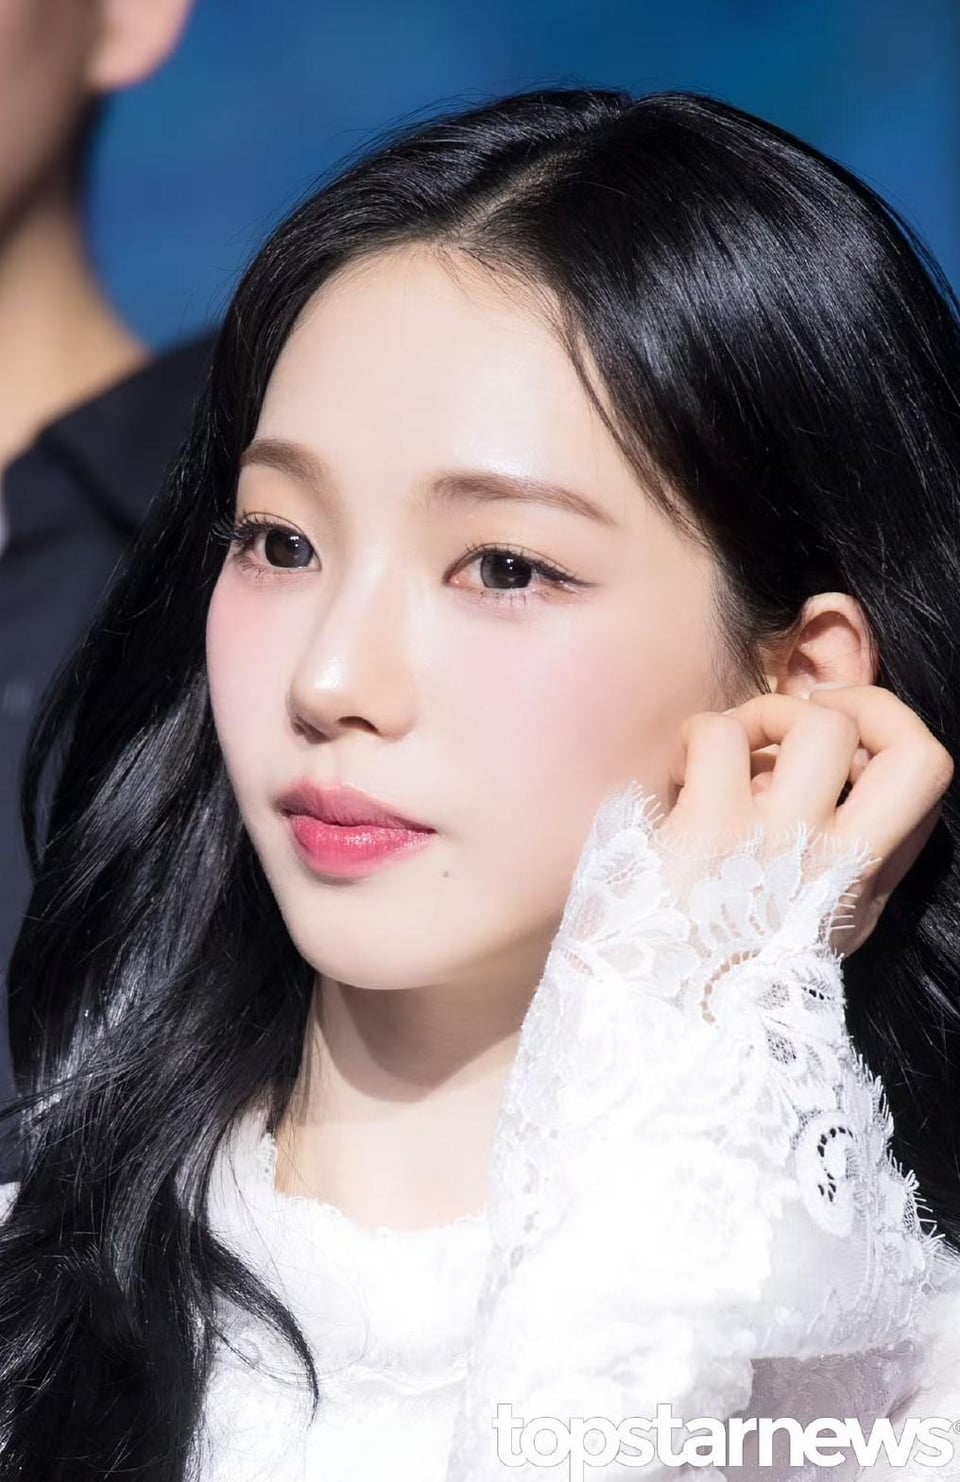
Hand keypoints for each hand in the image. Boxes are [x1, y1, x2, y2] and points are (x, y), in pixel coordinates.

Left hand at [659, 684, 953, 955]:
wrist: (649, 1029)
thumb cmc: (708, 970)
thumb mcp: (798, 930)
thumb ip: (824, 864)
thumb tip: (809, 773)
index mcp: (860, 890)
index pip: (922, 793)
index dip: (883, 748)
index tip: (827, 760)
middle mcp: (837, 867)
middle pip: (922, 755)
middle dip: (872, 704)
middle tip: (810, 715)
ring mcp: (781, 846)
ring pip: (823, 724)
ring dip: (770, 711)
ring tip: (732, 745)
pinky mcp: (711, 833)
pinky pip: (720, 734)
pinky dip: (696, 733)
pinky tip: (677, 772)